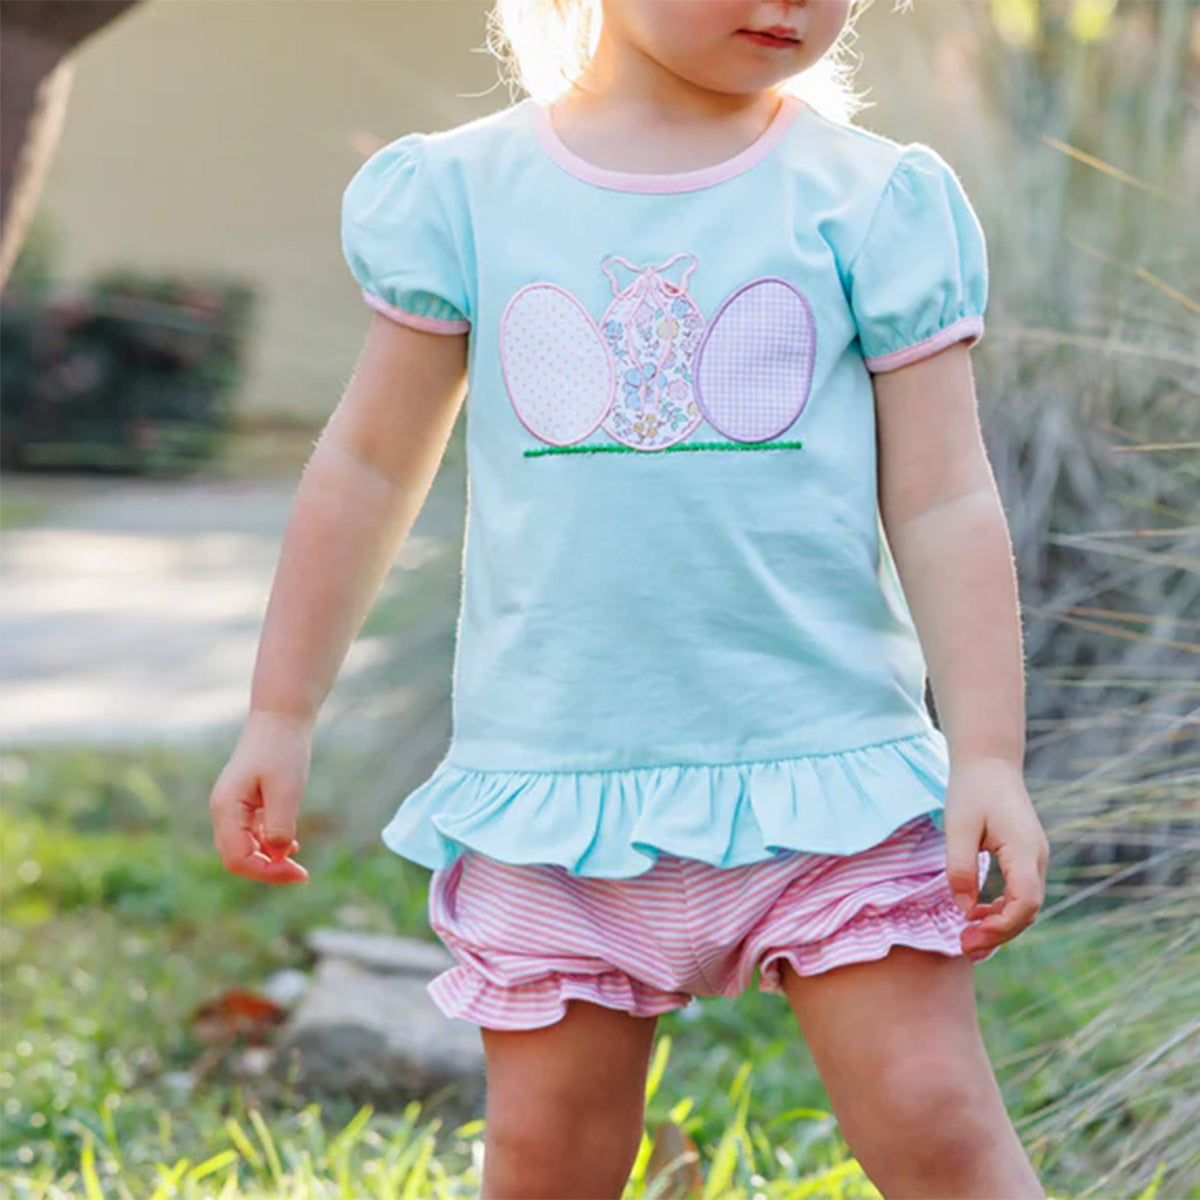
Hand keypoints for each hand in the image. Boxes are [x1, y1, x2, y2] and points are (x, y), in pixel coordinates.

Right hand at [209, 710, 313, 883]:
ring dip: (270, 858)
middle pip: (237, 858)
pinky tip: (291, 844)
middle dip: (268, 870)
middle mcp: (223, 811)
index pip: (237, 859)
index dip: (267, 872)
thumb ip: (279, 825)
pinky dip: (269, 843)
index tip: (299, 873)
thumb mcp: (287, 789)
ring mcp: (232, 807)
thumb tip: (276, 855)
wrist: (281, 717)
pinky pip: (251, 834)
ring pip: (245, 848)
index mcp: (226, 809)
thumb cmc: (282, 749)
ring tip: (297, 861)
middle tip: (301, 873)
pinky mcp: (245, 803)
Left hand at [943, 757, 1049, 961]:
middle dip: (997, 934)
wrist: (989, 763)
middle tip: (963, 947)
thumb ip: (961, 868)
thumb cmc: (972, 790)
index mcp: (1025, 850)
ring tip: (967, 940)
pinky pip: (1019, 895)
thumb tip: (965, 909)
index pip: (1025, 903)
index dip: (1001, 926)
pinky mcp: (1025, 859)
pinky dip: (1001, 911)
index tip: (969, 934)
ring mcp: (1035, 860)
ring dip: (999, 926)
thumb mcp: (957, 827)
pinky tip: (976, 917)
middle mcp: (1037, 858)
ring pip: (1024, 907)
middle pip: (1027, 911)